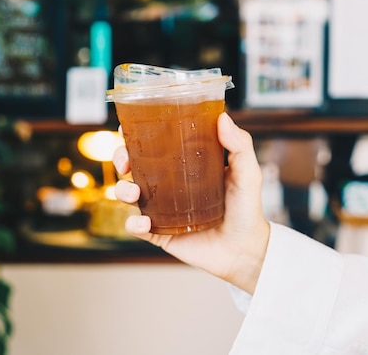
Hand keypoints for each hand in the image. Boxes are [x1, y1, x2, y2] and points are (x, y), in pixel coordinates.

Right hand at [113, 112, 269, 293]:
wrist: (246, 249)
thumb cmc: (246, 208)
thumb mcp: (247, 172)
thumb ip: (239, 145)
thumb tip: (222, 117)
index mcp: (184, 164)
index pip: (154, 144)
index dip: (136, 135)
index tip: (126, 129)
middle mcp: (168, 185)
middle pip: (133, 165)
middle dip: (121, 158)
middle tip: (124, 162)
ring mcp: (162, 209)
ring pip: (128, 194)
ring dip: (122, 189)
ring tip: (133, 192)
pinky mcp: (160, 233)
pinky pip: (137, 227)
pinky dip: (133, 224)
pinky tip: (142, 222)